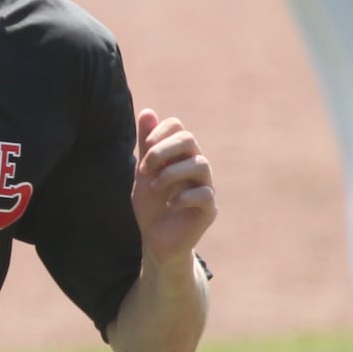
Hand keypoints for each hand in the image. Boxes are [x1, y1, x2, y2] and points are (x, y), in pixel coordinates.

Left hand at [130, 109, 216, 263]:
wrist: (156, 239)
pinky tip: (169, 206)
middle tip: (144, 169)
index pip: (178, 127)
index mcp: (179, 155)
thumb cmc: (151, 205)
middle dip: (163, 150)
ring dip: (171, 173)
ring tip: (154, 188)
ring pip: (200, 164)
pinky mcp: (209, 209)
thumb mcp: (144, 174)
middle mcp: (195, 166)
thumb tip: (147, 111)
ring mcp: (205, 186)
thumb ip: (147, 146)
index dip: (160, 132)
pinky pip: (205, 194)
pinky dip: (183, 197)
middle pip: (189, 139)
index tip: (144, 152)